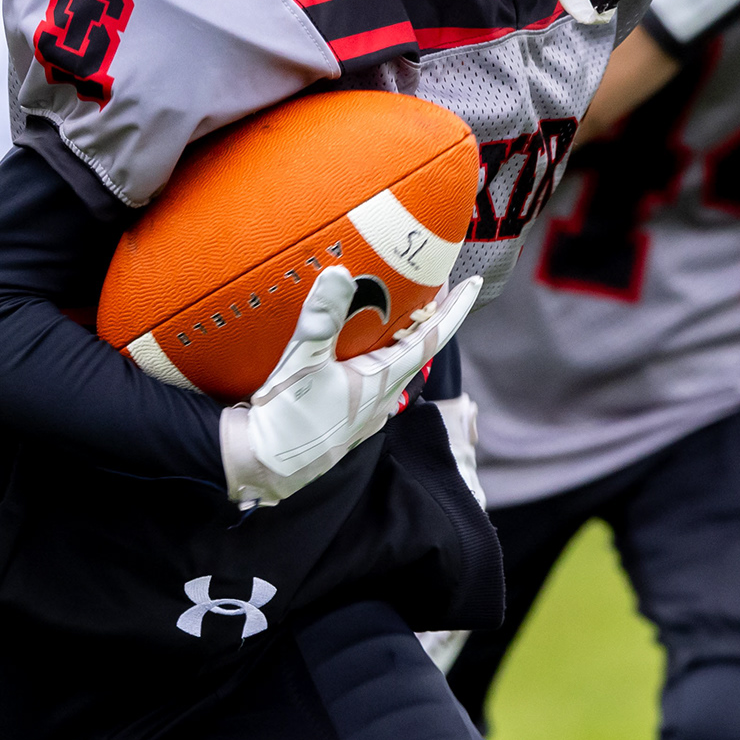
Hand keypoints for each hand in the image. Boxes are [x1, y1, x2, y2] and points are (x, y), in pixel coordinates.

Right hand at [220, 266, 481, 510]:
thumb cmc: (287, 419)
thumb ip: (322, 318)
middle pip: (419, 347)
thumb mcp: (302, 363)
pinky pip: (379, 376)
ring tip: (399, 304)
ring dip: (403, 334)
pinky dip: (380, 351)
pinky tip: (361, 341)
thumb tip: (340, 273)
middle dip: (428, 314)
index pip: (432, 338)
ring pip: (399, 363)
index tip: (473, 283)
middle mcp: (385, 396)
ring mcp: (370, 409)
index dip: (454, 309)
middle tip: (429, 281)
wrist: (266, 465)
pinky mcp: (353, 415)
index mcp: (383, 380)